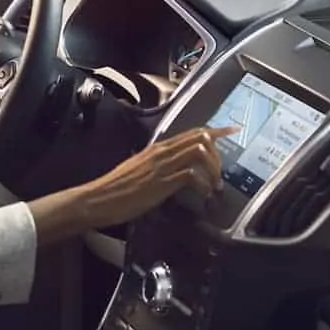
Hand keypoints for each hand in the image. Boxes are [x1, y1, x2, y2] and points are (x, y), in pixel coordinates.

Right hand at [28, 126, 237, 244]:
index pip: (191, 132)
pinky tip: (203, 195)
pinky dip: (203, 184)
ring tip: (214, 186)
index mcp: (157, 148)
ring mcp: (162, 166)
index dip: (215, 131)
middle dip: (218, 153)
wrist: (98, 199)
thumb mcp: (139, 171)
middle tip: (222, 173)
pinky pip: (192, 175)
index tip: (231, 131)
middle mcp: (161, 152)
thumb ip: (156, 167)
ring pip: (199, 151)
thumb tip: (171, 170)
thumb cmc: (116, 189)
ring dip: (213, 169)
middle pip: (200, 137)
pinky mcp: (162, 182)